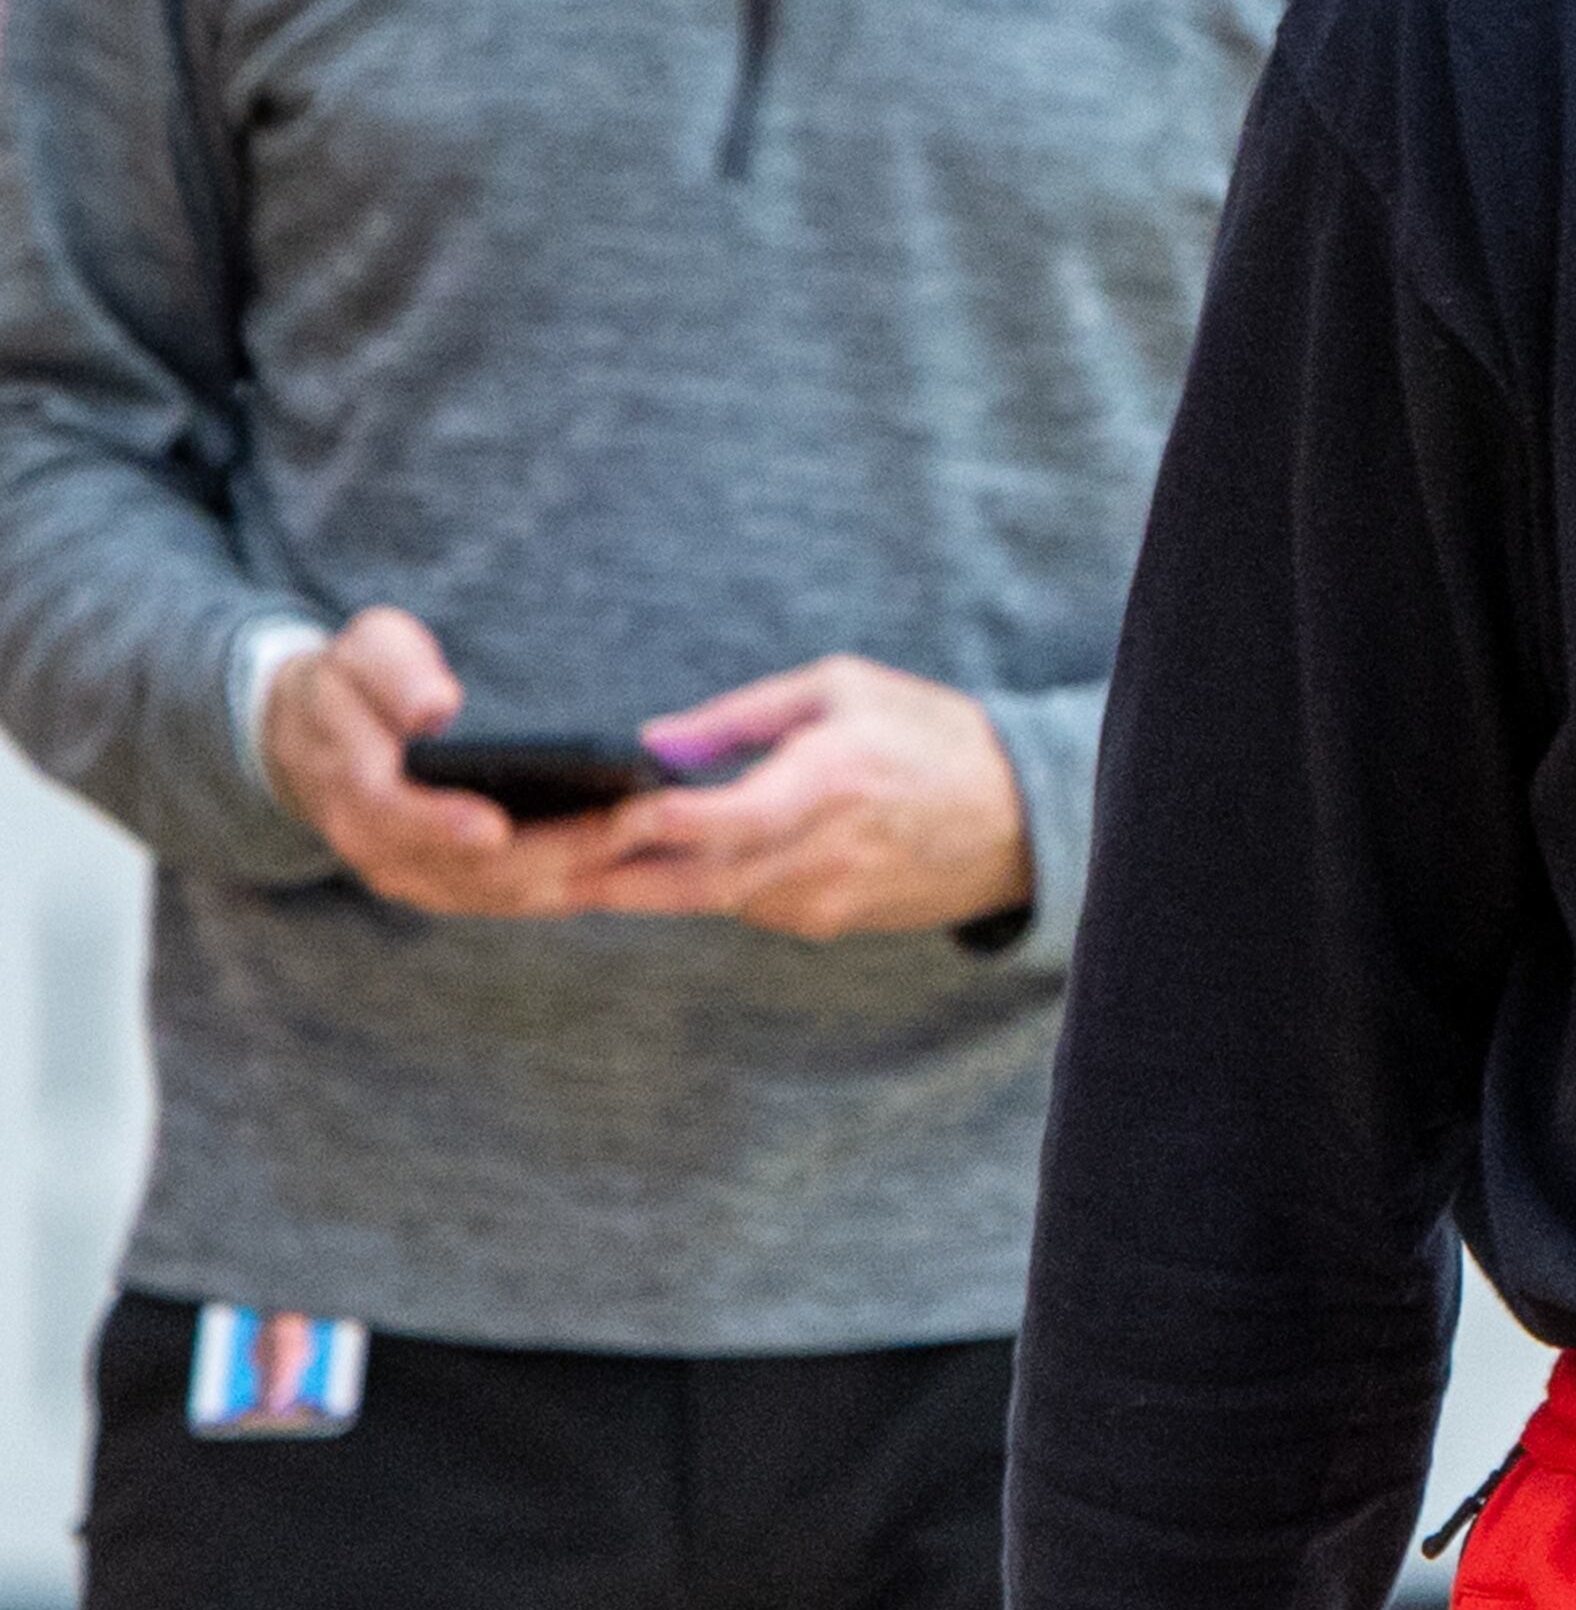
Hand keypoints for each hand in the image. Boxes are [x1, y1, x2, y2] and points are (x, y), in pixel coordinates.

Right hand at [258, 608, 670, 917]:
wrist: (320, 739)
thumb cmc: (353, 683)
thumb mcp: (360, 653)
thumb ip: (392, 674)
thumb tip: (435, 706)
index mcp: (353, 792)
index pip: (395, 817)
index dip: (441, 824)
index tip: (492, 824)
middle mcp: (384, 853)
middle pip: (474, 870)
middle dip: (557, 848)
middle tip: (634, 818)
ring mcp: (423, 879)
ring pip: (508, 893)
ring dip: (582, 871)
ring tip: (653, 831)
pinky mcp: (459, 887)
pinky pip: (523, 895)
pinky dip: (578, 881)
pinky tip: (638, 853)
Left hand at [574, 654, 1032, 937]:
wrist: (1021, 818)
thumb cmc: (929, 736)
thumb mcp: (841, 687)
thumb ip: (742, 716)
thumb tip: (653, 741)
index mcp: (827, 785)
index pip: (721, 821)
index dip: (651, 825)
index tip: (587, 819)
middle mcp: (818, 857)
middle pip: (687, 884)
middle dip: (600, 881)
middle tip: (519, 876)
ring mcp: (820, 901)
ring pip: (701, 902)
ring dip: (626, 890)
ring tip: (545, 872)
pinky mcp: (821, 922)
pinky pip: (736, 906)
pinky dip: (684, 889)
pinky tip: (629, 874)